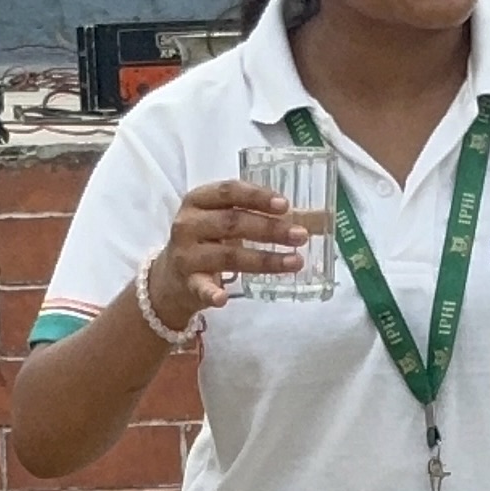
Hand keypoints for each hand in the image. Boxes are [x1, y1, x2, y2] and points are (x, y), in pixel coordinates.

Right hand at [149, 178, 303, 324]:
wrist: (170, 278)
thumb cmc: (208, 241)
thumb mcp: (228, 222)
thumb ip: (267, 217)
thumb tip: (319, 218)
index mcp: (199, 200)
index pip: (229, 191)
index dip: (258, 197)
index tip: (285, 206)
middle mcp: (188, 224)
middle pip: (232, 223)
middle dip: (269, 229)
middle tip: (300, 235)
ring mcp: (186, 254)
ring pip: (228, 255)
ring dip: (263, 260)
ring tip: (295, 262)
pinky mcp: (186, 282)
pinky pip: (200, 287)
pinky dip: (211, 293)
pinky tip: (224, 298)